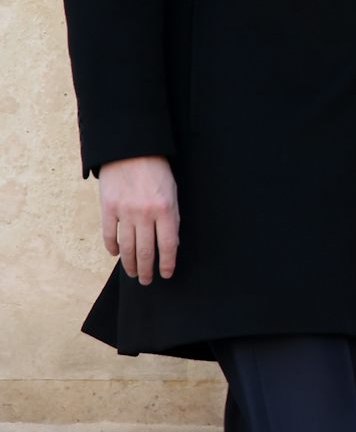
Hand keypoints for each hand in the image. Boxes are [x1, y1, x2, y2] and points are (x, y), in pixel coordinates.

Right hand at [98, 155, 178, 284]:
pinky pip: (109, 235)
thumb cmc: (157, 170)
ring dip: (130, 264)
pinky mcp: (108, 209)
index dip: (167, 263)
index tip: (166, 275)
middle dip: (147, 270)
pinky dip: (112, 247)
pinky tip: (116, 255)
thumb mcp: (173, 192)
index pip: (168, 245)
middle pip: (146, 251)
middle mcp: (145, 214)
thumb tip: (171, 243)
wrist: (131, 150)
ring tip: (133, 274)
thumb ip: (172, 217)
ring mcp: (125, 212)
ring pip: (127, 247)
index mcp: (166, 210)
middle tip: (147, 281)